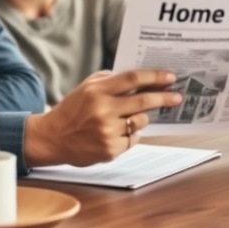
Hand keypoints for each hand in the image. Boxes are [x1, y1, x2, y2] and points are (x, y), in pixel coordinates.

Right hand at [23, 69, 181, 166]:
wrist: (51, 138)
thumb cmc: (71, 110)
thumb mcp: (85, 87)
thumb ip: (108, 79)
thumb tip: (136, 77)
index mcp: (98, 91)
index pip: (133, 79)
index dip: (154, 77)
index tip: (170, 77)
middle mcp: (104, 110)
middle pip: (143, 101)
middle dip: (164, 98)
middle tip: (177, 97)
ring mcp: (107, 131)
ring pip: (140, 122)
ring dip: (142, 118)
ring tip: (130, 117)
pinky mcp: (110, 150)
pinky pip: (132, 140)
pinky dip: (130, 135)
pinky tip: (117, 132)